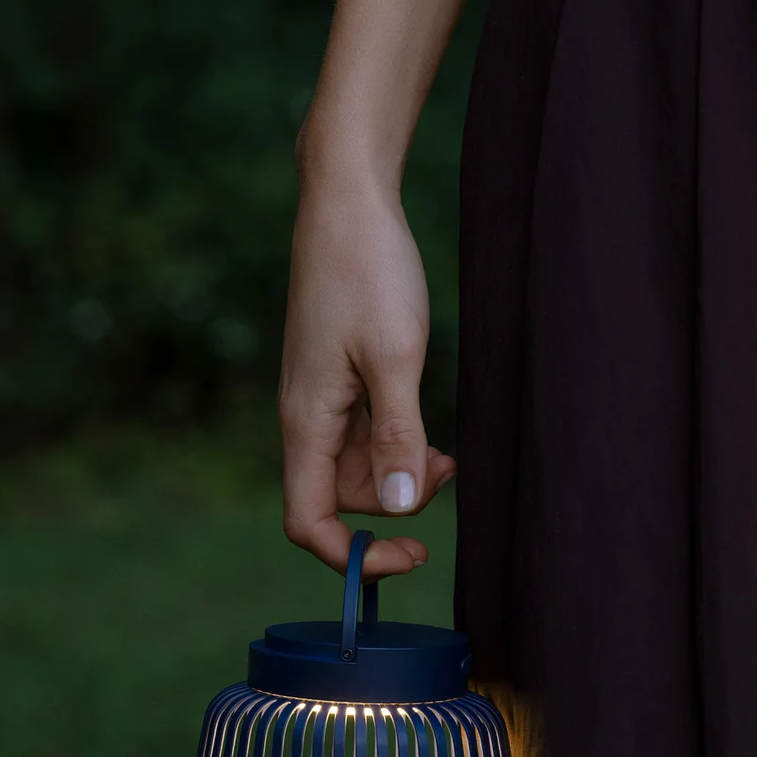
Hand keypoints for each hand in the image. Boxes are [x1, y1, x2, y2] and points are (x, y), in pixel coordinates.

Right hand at [278, 173, 456, 582]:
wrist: (349, 201)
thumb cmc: (367, 271)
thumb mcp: (394, 358)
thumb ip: (398, 438)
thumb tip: (397, 510)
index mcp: (307, 423)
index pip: (309, 523)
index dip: (355, 555)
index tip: (413, 553)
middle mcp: (306, 421)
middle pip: (344, 500)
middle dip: (396, 502)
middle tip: (449, 468)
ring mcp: (322, 403)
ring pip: (360, 472)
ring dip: (403, 472)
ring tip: (449, 451)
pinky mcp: (340, 384)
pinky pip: (366, 437)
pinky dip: (399, 444)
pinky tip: (430, 430)